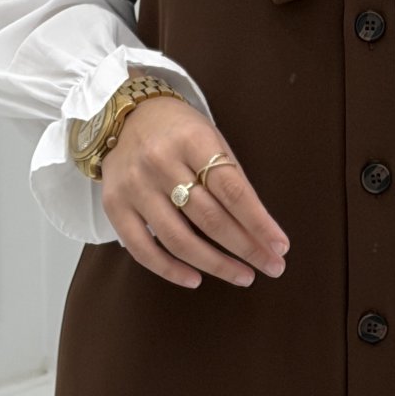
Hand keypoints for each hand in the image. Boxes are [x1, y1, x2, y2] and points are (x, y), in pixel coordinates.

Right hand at [99, 96, 289, 290]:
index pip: (232, 190)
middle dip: (246, 248)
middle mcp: (161, 163)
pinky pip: (143, 249)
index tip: (280, 246)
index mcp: (193, 140)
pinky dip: (170, 270)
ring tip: (243, 276)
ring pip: (179, 239)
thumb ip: (231, 179)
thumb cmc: (179, 131)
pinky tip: (195, 279)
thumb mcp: (211, 139)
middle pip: (210, 218)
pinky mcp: (114, 206)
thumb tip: (260, 229)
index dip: (259, 222)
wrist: (124, 116)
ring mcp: (135, 186)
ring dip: (216, 265)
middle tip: (272, 267)